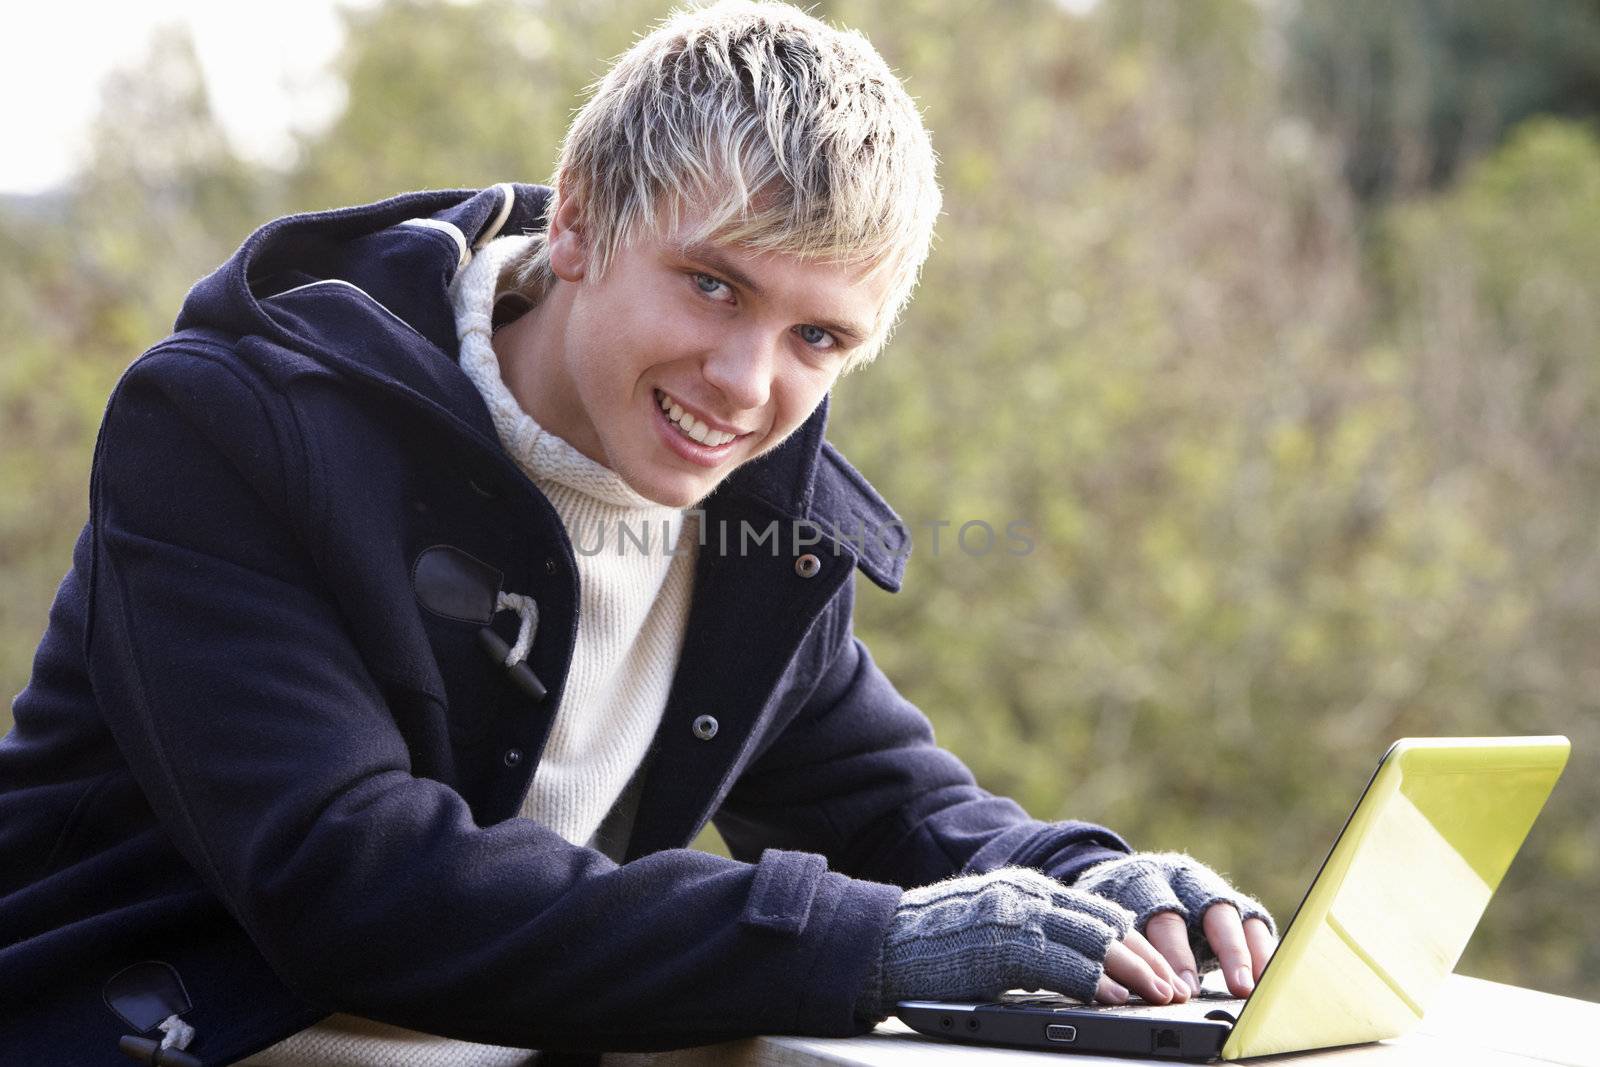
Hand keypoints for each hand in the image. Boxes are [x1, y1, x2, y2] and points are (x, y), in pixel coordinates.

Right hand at [867, 867, 1190, 1018]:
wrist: (882, 942)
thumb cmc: (934, 942)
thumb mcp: (992, 922)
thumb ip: (1032, 929)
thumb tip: (1082, 959)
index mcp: (1026, 888)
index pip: (1096, 910)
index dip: (1133, 941)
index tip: (1161, 966)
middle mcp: (1026, 894)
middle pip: (1103, 923)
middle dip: (1145, 959)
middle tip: (1176, 987)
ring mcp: (1014, 917)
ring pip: (1092, 940)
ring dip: (1133, 972)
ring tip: (1160, 995)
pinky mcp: (1001, 946)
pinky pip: (1061, 964)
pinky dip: (1095, 981)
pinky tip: (1115, 997)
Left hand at [1074, 852, 1276, 996]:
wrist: (1127, 879)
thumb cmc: (1116, 908)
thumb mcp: (1108, 921)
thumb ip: (1122, 949)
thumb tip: (1131, 992)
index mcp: (1147, 881)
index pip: (1165, 917)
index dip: (1176, 955)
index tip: (1183, 991)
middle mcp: (1185, 882)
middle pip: (1212, 912)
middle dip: (1229, 950)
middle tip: (1239, 987)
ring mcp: (1213, 891)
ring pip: (1239, 917)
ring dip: (1251, 955)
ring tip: (1259, 989)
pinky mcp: (1234, 905)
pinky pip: (1256, 926)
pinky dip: (1264, 953)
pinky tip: (1270, 980)